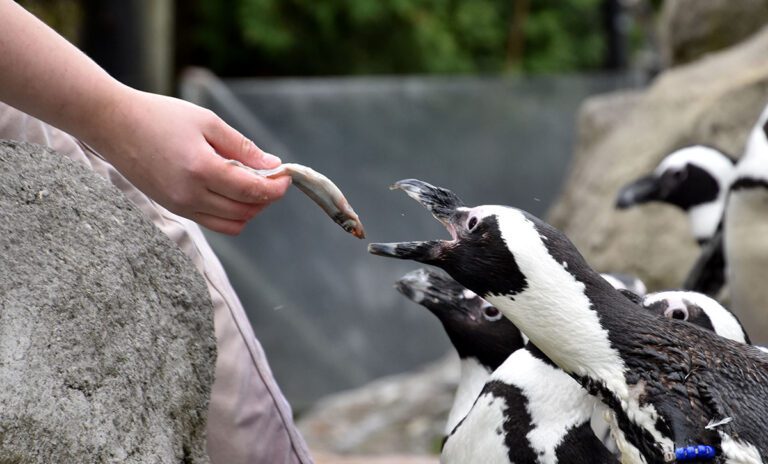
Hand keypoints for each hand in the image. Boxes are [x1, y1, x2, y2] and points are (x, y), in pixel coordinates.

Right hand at [86, 87, 290, 234]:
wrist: (113, 125)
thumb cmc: (159, 116)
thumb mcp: (207, 122)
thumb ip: (242, 146)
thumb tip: (272, 165)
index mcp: (202, 169)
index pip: (252, 191)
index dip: (276, 186)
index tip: (286, 175)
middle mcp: (191, 194)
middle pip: (246, 211)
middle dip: (266, 197)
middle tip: (272, 178)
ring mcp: (181, 205)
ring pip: (232, 223)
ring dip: (250, 208)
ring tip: (252, 184)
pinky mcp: (174, 209)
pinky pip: (214, 223)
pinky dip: (231, 213)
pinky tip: (231, 191)